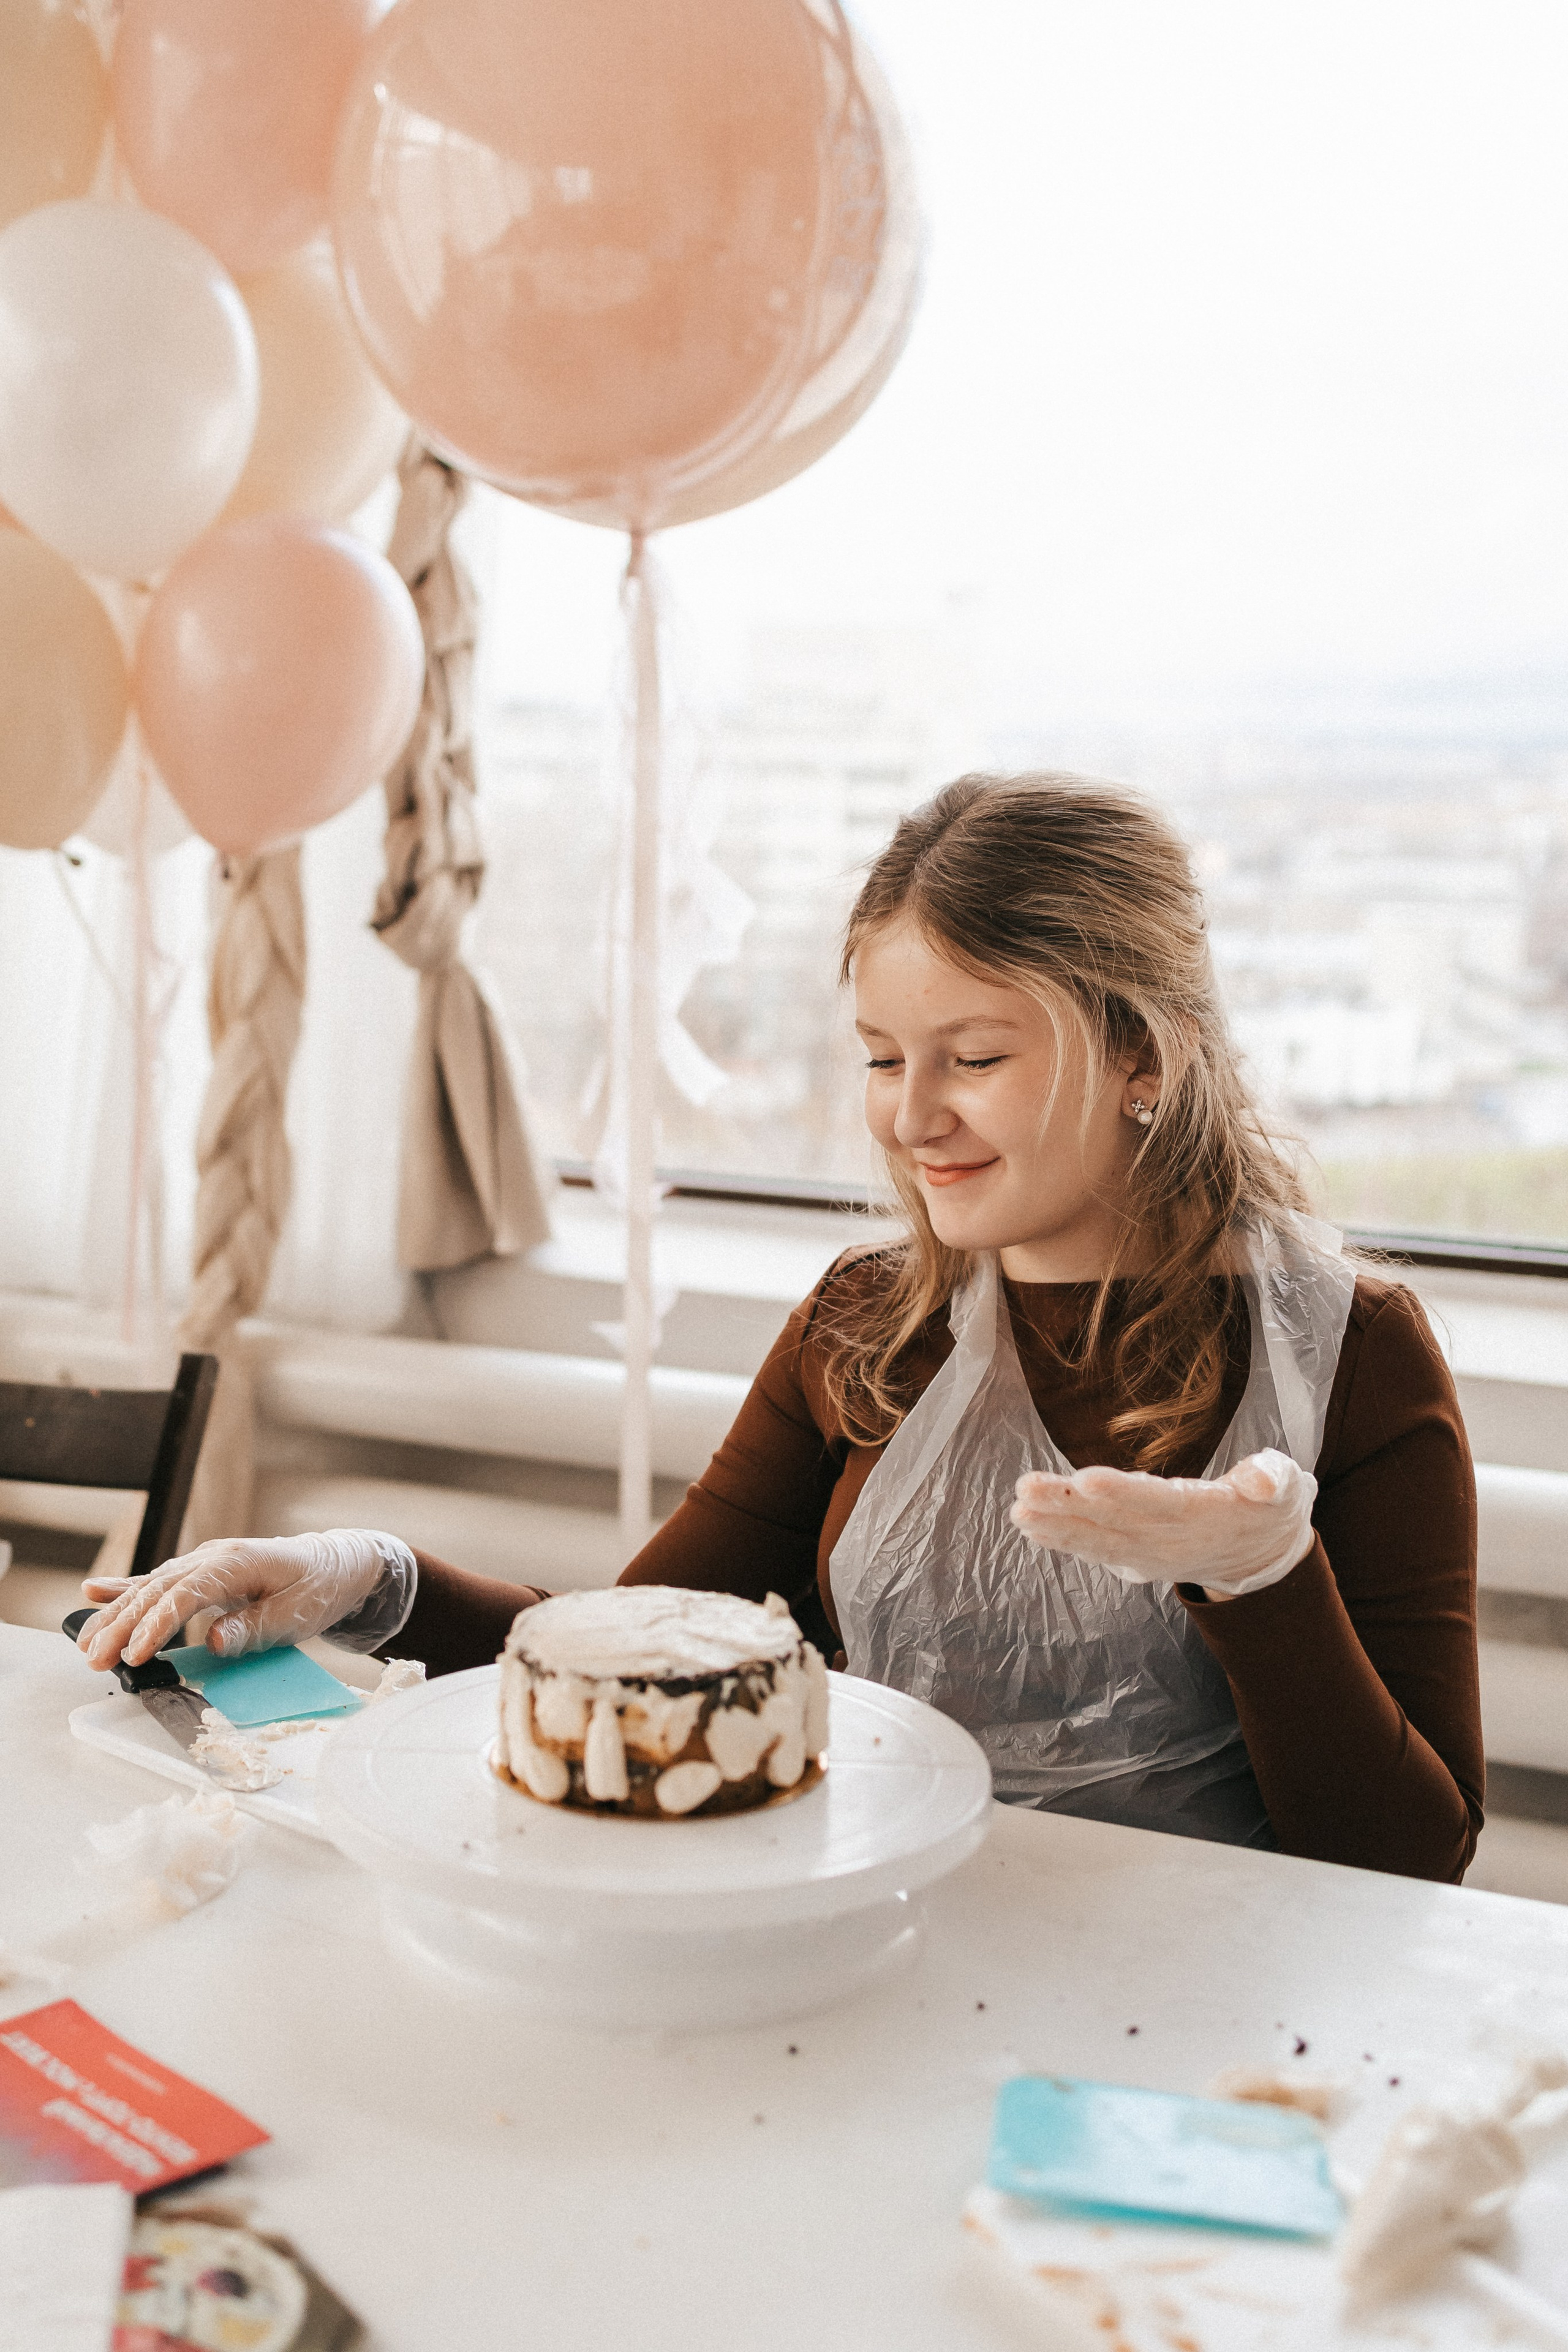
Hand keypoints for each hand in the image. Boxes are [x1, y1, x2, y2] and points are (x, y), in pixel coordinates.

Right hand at [76, 1529, 413, 1669]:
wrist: (336, 1564)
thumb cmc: (319, 1588)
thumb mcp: (296, 1614)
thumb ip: (253, 1627)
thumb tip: (213, 1641)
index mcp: (237, 1562)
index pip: (186, 1595)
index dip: (157, 1626)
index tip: (134, 1655)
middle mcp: (213, 1557)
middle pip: (158, 1590)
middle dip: (123, 1625)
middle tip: (96, 1658)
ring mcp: (204, 1562)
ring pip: (150, 1587)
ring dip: (116, 1614)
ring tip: (86, 1643)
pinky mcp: (202, 1572)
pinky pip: (159, 1581)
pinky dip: (126, 1588)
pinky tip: (93, 1593)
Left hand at [1010, 1448, 1316, 1599]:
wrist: (1260, 1554)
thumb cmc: (1267, 1507)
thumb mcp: (1283, 1490)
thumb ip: (1272, 1481)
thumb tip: (1264, 1481)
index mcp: (1203, 1515)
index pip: (1158, 1502)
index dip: (1122, 1494)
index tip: (1085, 1481)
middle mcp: (1170, 1540)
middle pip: (1115, 1523)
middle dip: (1068, 1508)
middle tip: (1026, 1491)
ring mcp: (1149, 1555)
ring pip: (1098, 1541)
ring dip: (1055, 1527)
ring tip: (1017, 1511)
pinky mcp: (1135, 1559)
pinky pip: (1095, 1551)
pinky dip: (1062, 1540)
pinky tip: (1030, 1526)